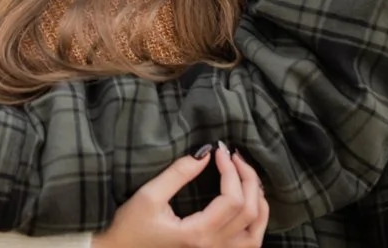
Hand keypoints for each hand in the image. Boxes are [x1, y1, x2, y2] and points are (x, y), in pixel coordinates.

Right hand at [94, 143, 266, 247]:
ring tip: (248, 177)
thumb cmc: (130, 227)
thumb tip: (205, 153)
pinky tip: (251, 204)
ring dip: (258, 202)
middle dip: (247, 178)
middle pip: (249, 212)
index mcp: (198, 234)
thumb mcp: (149, 195)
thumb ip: (179, 173)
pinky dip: (256, 222)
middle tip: (233, 155)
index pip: (232, 199)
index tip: (219, 149)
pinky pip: (249, 243)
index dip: (231, 170)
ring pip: (256, 232)